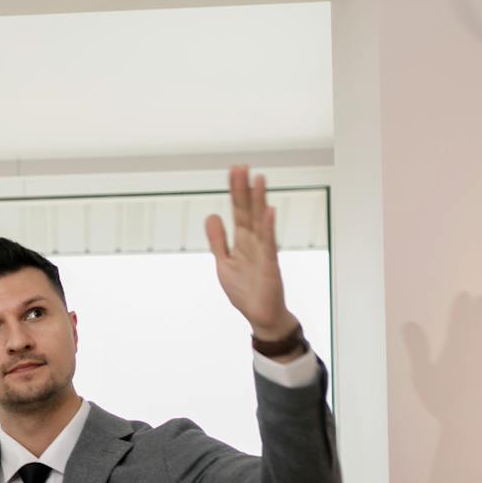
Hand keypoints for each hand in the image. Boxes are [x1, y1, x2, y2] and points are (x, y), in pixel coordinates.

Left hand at [204, 165, 298, 341]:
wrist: (261, 316)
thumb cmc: (245, 291)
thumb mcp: (224, 262)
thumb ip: (218, 240)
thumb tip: (211, 215)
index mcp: (243, 241)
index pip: (239, 210)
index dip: (235, 191)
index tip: (235, 170)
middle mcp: (254, 242)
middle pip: (248, 211)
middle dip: (244, 189)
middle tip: (242, 166)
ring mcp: (264, 252)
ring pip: (260, 222)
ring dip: (259, 201)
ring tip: (258, 179)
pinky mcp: (270, 265)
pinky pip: (269, 243)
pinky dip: (268, 227)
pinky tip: (269, 210)